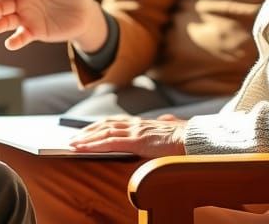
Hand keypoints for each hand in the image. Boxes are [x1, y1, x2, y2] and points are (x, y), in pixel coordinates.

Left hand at [68, 116, 186, 157]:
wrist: (195, 139)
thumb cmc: (185, 137)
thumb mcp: (172, 129)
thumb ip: (165, 124)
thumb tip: (167, 120)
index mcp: (142, 123)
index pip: (114, 122)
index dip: (98, 125)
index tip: (86, 130)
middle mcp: (136, 124)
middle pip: (105, 125)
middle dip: (87, 131)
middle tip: (73, 138)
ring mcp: (136, 131)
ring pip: (104, 133)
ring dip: (86, 138)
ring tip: (73, 144)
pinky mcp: (137, 141)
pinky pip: (111, 143)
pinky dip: (94, 145)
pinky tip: (84, 148)